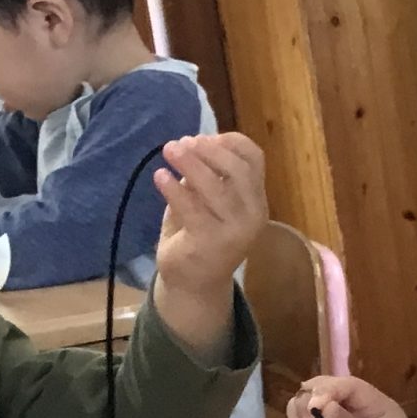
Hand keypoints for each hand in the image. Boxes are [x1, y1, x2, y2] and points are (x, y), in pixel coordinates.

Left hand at [151, 133, 267, 300]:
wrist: (195, 281)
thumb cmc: (201, 233)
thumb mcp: (209, 199)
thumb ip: (209, 175)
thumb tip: (192, 143)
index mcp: (256, 198)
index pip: (254, 158)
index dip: (229, 142)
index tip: (201, 137)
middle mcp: (254, 214)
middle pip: (238, 170)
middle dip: (209, 150)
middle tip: (181, 142)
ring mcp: (235, 231)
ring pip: (216, 189)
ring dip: (190, 164)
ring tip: (168, 150)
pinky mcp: (211, 243)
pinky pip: (192, 209)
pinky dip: (174, 189)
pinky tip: (160, 176)